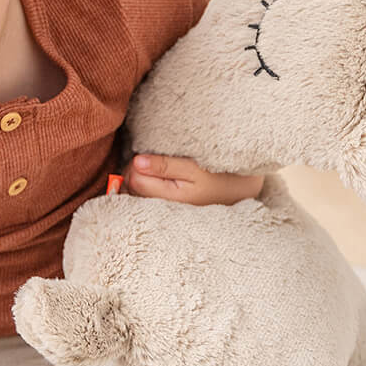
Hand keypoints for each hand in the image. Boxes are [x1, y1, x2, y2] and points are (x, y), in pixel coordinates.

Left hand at [124, 154, 264, 205]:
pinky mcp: (160, 208)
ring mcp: (159, 209)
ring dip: (137, 177)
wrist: (236, 194)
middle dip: (133, 170)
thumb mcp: (194, 168)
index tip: (148, 156)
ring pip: (132, 191)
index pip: (133, 178)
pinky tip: (152, 179)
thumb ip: (165, 165)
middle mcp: (159, 207)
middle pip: (129, 186)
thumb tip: (137, 161)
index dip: (135, 163)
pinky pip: (139, 196)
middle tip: (151, 161)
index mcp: (167, 198)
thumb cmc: (217, 178)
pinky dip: (141, 185)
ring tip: (154, 170)